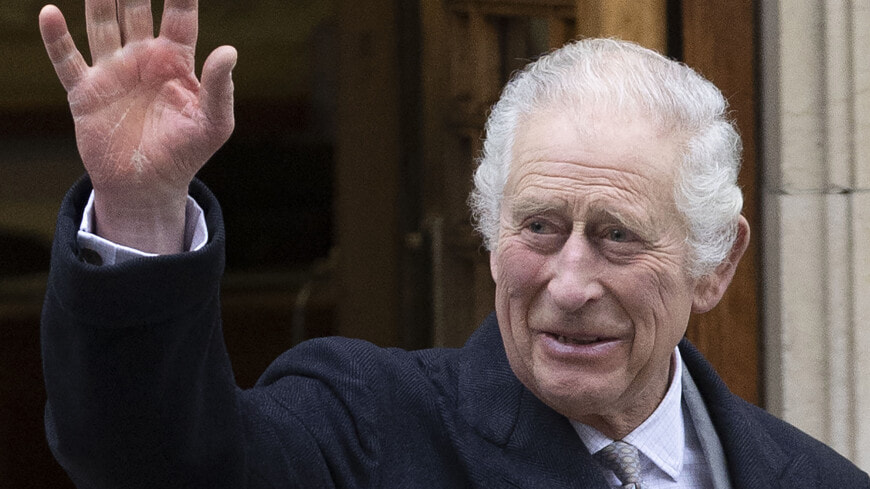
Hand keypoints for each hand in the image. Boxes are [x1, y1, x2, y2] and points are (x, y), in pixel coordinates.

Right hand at [39, 0, 236, 252]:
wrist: (148, 186)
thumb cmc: (187, 153)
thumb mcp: (213, 123)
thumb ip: (220, 88)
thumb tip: (230, 51)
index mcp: (176, 61)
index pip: (180, 15)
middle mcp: (142, 58)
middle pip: (135, 9)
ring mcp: (112, 72)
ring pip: (102, 24)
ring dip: (99, 1)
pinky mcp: (85, 93)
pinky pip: (68, 60)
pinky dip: (57, 38)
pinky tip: (51, 13)